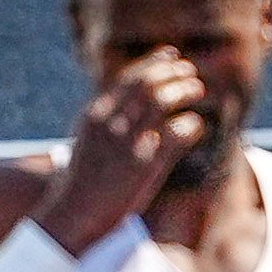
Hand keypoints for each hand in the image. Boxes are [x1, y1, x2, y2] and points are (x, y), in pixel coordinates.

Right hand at [31, 49, 208, 253]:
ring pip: (161, 100)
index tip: (171, 55)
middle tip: (190, 72)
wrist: (74, 216)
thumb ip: (107, 120)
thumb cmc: (83, 182)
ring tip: (197, 89)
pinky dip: (190, 123)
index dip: (154, 62)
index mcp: (95, 114)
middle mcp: (110, 122)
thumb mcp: (88, 141)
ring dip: (184, 89)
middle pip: (147, 82)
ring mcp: (126, 142)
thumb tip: (131, 104)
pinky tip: (195, 125)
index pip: (129, 77)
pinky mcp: (143, 164)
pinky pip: (175, 132)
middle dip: (172, 72)